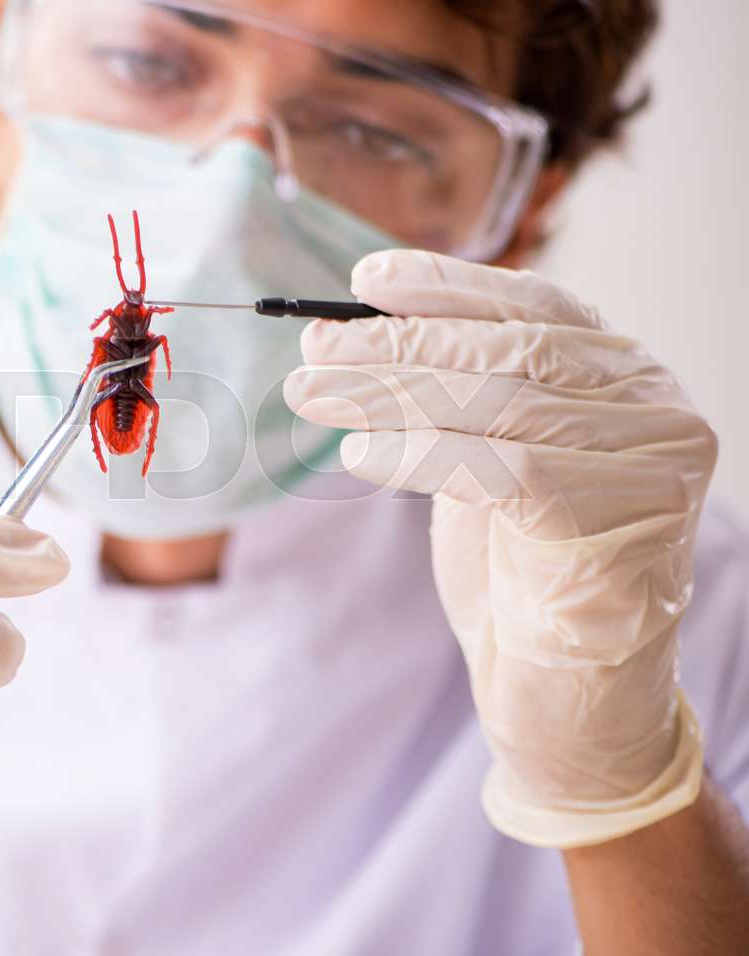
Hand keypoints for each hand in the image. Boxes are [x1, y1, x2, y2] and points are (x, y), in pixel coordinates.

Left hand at [285, 249, 716, 848]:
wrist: (566, 689)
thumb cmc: (517, 570)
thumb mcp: (484, 458)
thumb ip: (456, 393)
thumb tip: (350, 334)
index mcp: (628, 376)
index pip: (535, 306)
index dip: (446, 286)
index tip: (363, 280)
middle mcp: (657, 406)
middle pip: (509, 352)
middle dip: (397, 347)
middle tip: (311, 353)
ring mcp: (655, 464)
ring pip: (503, 404)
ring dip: (390, 394)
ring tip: (312, 395)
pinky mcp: (628, 522)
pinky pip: (504, 469)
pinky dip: (418, 455)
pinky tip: (355, 455)